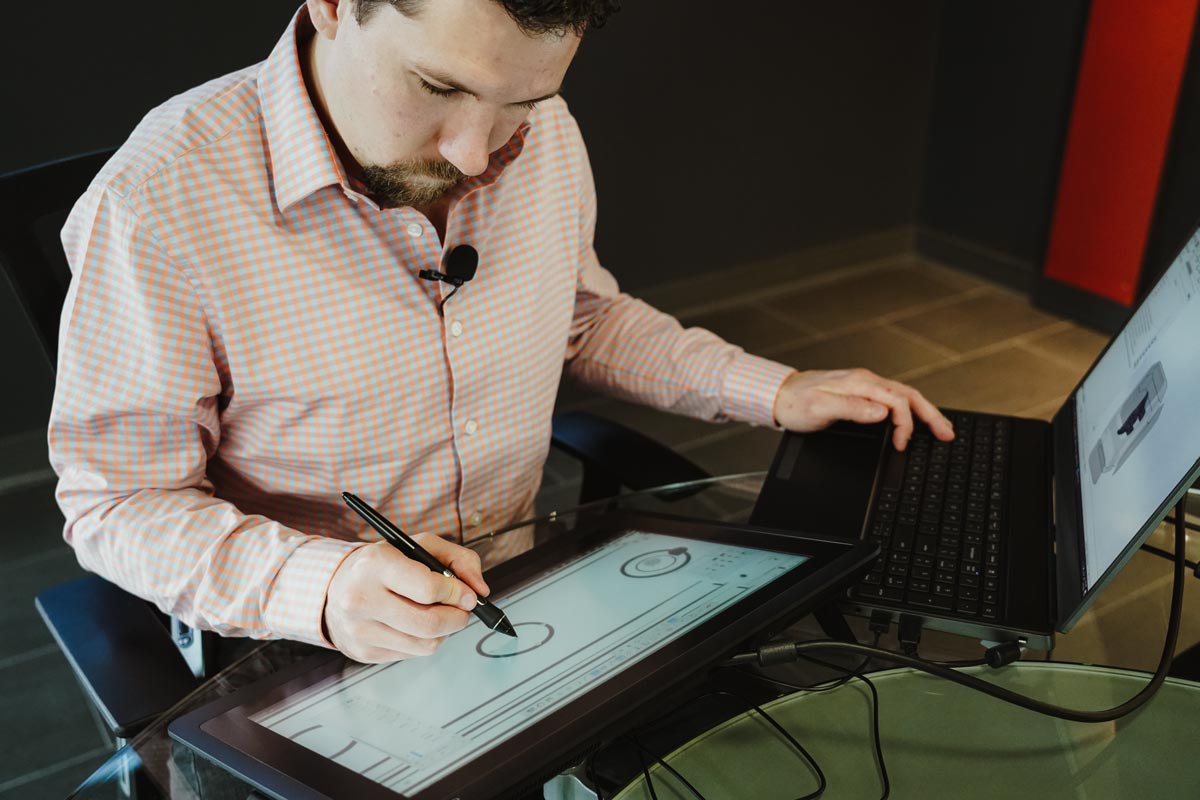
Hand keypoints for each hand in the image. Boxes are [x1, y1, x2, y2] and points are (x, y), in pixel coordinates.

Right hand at [323, 534, 489, 662]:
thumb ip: (459, 559)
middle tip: (464, 610)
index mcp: (375, 564)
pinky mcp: (363, 652)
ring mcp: (359, 629)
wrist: (335, 587)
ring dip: (444, 632)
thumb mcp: (419, 546)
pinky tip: (415, 624)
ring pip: (425, 645)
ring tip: (439, 614)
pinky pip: (411, 654)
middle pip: (429, 624)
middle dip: (458, 618)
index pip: (428, 588)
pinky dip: (424, 641)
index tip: (469, 595)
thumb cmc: (385, 563)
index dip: (457, 594)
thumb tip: (480, 591)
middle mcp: (361, 598)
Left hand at [772, 368, 953, 449]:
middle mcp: (866, 382)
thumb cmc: (796, 403)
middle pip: (909, 396)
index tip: (901, 445)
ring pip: (904, 397)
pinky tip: (915, 420)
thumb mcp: (820, 408)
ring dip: (925, 412)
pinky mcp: (862, 393)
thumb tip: (882, 413)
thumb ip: (852, 409)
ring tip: (941, 428)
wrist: (779, 395)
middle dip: (931, 415)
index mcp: (860, 383)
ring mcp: (865, 386)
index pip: (897, 401)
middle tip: (948, 434)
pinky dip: (910, 411)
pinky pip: (894, 400)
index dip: (905, 424)